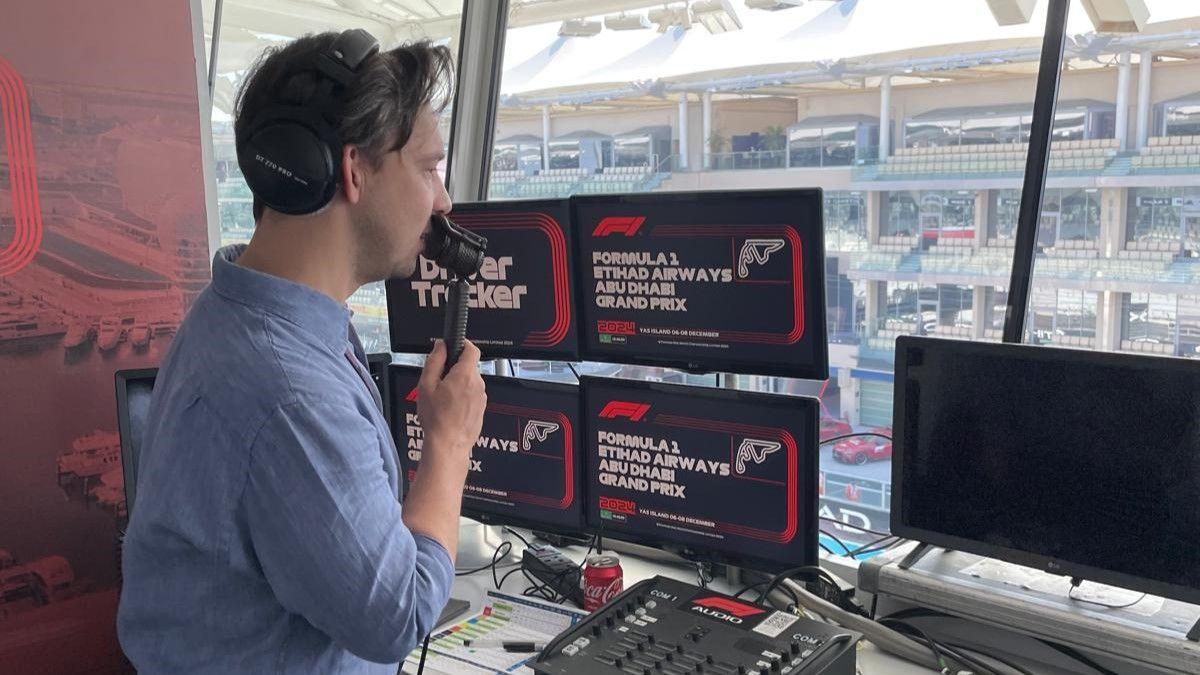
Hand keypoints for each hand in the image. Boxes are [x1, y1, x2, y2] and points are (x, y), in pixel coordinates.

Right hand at [416, 340, 485, 470]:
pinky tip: (450, 408)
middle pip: (469, 366)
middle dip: (455, 368)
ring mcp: (482, 397)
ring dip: (458, 384)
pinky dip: (463, 396)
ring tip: (443, 398)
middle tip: (439, 380)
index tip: (453, 346)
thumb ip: (434, 361)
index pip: (471, 348)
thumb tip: (440, 346)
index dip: (462, 344)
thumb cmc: (437, 419)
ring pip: (470, 381)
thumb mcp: (426, 385)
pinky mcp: (482, 408)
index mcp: (465, 375)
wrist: (448, 445)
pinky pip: (473, 395)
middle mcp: (478, 384)